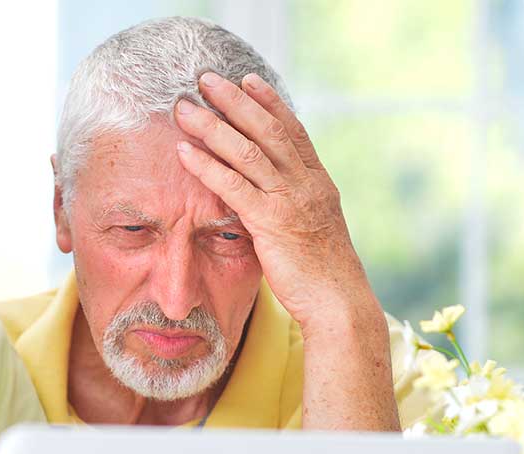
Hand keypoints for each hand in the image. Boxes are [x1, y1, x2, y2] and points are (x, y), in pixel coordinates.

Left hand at [173, 71, 379, 332]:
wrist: (339, 304)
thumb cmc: (320, 275)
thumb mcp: (310, 230)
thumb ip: (291, 206)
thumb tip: (267, 196)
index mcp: (318, 183)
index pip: (292, 131)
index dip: (269, 103)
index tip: (247, 79)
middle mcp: (307, 184)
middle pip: (268, 130)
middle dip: (235, 102)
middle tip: (206, 80)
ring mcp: (291, 201)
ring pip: (248, 152)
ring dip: (213, 126)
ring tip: (185, 108)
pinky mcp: (272, 223)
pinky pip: (234, 187)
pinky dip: (207, 166)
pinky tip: (184, 153)